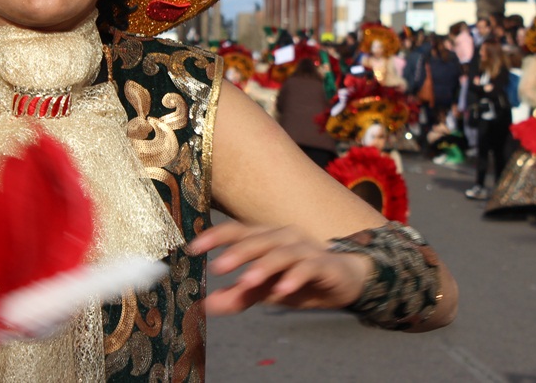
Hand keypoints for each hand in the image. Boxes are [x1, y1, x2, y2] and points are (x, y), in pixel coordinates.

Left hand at [186, 221, 369, 314]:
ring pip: (281, 252)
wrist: (343, 280)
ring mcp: (304, 248)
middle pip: (257, 239)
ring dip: (264, 266)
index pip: (237, 231)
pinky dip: (294, 277)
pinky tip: (282, 290)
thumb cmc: (298, 280)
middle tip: (218, 266)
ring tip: (247, 281)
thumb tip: (205, 305)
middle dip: (237, 252)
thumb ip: (238, 296)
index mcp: (265, 239)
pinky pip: (308, 267)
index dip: (215, 236)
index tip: (193, 248)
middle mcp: (283, 238)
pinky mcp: (324, 264)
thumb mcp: (264, 291)